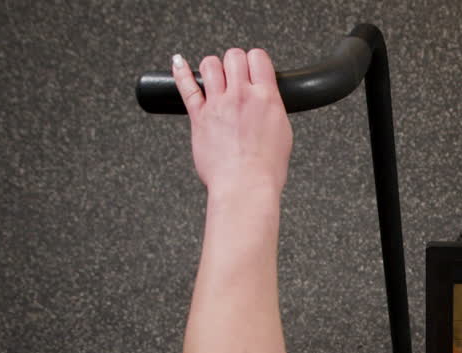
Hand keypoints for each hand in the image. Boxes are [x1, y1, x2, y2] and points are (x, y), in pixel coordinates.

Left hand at [172, 49, 292, 197]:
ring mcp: (218, 104)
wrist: (246, 186)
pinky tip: (178, 63)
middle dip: (235, 61)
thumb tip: (265, 99)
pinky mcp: (199, 116)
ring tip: (215, 75)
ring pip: (210, 64)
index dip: (255, 60)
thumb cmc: (265, 168)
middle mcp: (241, 95)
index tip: (253, 66)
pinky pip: (186, 86)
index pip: (258, 57)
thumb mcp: (282, 132)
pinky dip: (181, 71)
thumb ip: (271, 108)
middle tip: (235, 73)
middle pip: (233, 56)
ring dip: (213, 66)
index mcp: (266, 97)